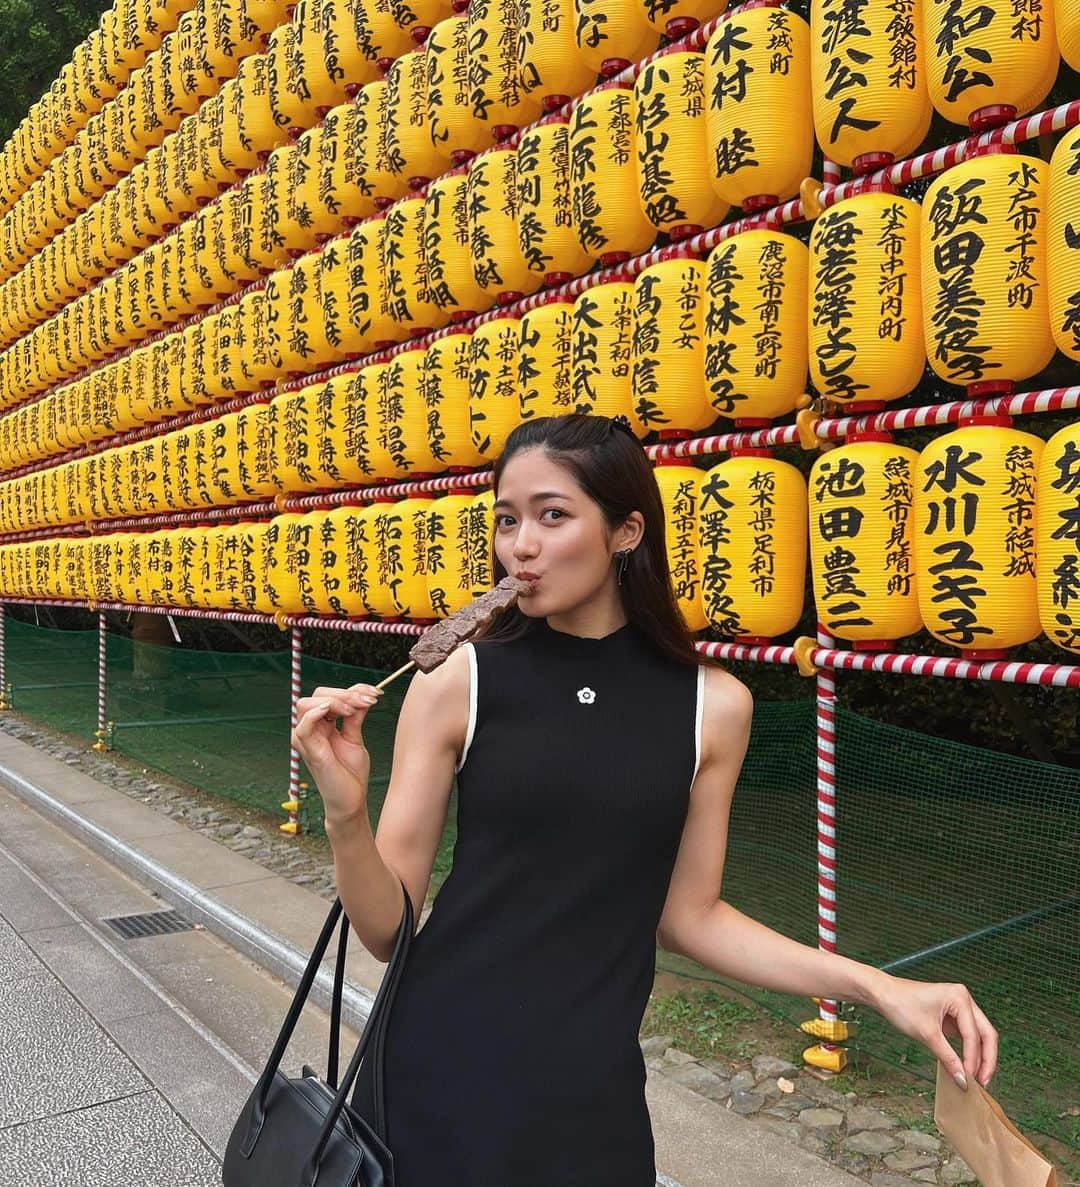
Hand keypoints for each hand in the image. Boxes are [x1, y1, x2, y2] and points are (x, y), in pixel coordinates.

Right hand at [291, 683, 383, 824]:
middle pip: (317, 695)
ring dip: (335, 701)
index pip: (326, 695)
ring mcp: (306, 740)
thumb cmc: (351, 772)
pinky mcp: (310, 752)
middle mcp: (309, 730)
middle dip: (344, 694)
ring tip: (356, 709)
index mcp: (319, 725)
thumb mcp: (355, 737)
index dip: (350, 690)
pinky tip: (337, 712)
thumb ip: (355, 716)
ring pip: (308, 704)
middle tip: (368, 701)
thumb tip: (363, 694)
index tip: (374, 693)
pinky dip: (316, 714)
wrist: (352, 800)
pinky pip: (303, 727)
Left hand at [873, 973, 997, 1090]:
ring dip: (978, 1057)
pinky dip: (968, 1051)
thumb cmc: (901, 1005)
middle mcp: (963, 999)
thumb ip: (948, 1058)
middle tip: (983, 1083)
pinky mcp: (952, 1014)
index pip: (974, 1035)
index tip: (970, 1081)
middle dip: (985, 1059)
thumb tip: (963, 1081)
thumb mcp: (927, 1034)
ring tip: (977, 1079)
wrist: (882, 994)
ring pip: (979, 1035)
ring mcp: (959, 1006)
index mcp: (960, 997)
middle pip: (986, 1034)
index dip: (973, 1060)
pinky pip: (967, 1035)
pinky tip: (967, 1067)